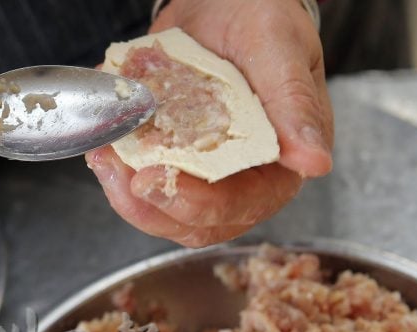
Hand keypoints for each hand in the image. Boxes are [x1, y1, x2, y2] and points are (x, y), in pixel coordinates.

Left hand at [86, 0, 333, 246]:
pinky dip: (119, 174)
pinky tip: (103, 148)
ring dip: (127, 196)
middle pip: (198, 223)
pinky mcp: (173, 161)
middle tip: (119, 172)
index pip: (242, 205)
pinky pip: (143, 187)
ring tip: (105, 159)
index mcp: (281, 162)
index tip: (155, 180)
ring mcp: (204, 174)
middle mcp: (244, 178)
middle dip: (152, 207)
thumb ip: (294, 104)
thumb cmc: (264, 18)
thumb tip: (314, 161)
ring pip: (164, 214)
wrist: (224, 1)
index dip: (198, 204)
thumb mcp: (280, 50)